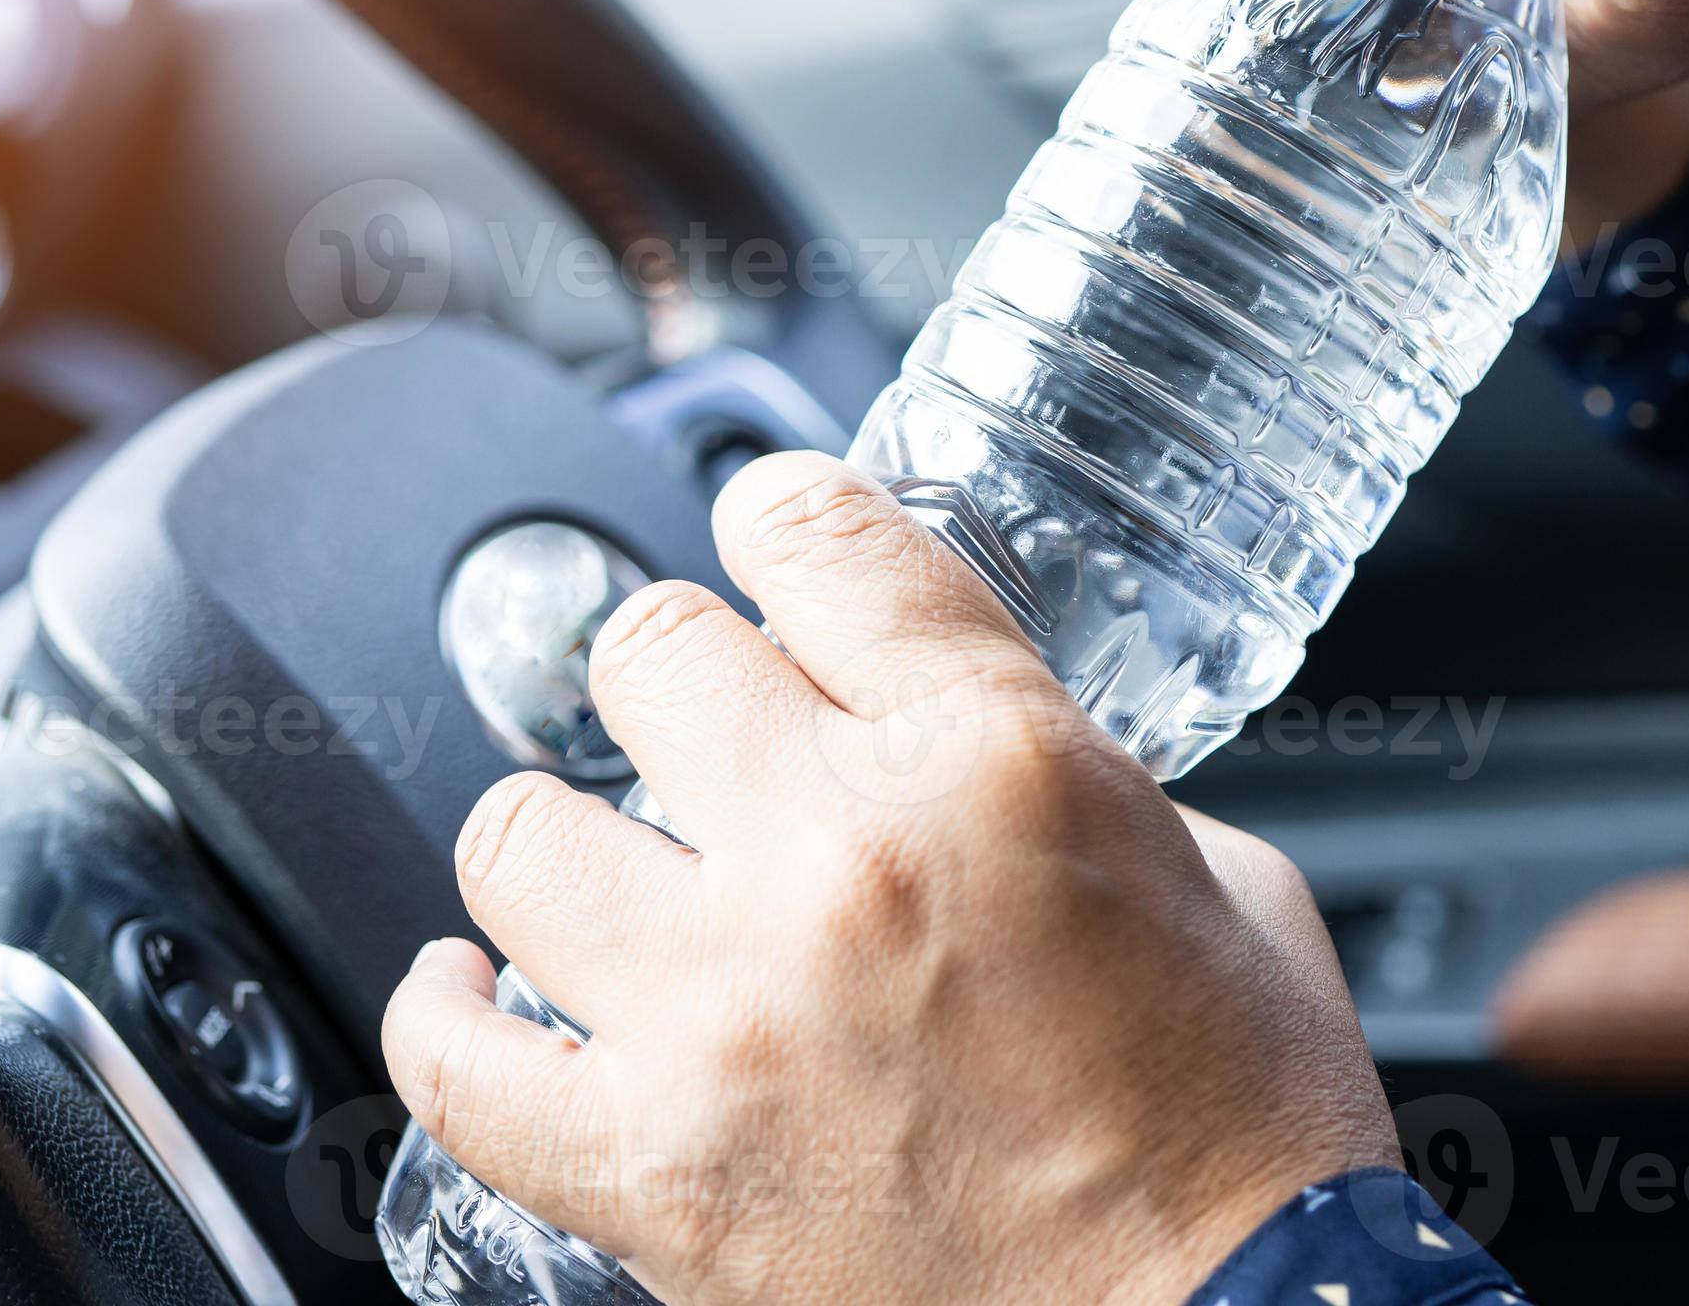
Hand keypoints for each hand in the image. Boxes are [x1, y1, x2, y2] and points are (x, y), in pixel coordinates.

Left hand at [382, 452, 1397, 1305]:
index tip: (771, 538)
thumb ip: (1071, 774)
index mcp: (997, 761)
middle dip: (693, 679)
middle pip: (649, 651)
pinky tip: (473, 989)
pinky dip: (443, 1015)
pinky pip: (451, 1066)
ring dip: (573, 836)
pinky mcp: (651, 1171)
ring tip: (616, 870)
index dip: (782, 517)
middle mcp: (840, 860)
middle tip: (725, 736)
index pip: (815, 533)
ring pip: (518, 831)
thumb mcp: (1225, 879)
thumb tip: (956, 741)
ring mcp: (723, 1017)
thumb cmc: (1246, 1144)